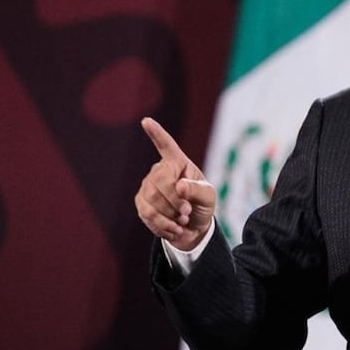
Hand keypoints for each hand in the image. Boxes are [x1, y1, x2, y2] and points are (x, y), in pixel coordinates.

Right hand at [134, 117, 215, 250]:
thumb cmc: (202, 205)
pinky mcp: (141, 203)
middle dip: (175, 201)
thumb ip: (197, 189)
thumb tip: (179, 186)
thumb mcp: (208, 197)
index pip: (166, 145)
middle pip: (160, 181)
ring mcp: (147, 186)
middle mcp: (159, 171)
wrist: (192, 228)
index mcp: (178, 163)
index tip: (146, 121)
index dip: (156, 133)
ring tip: (183, 221)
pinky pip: (148, 214)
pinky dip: (164, 225)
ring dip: (171, 215)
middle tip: (187, 213)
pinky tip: (174, 229)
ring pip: (152, 199)